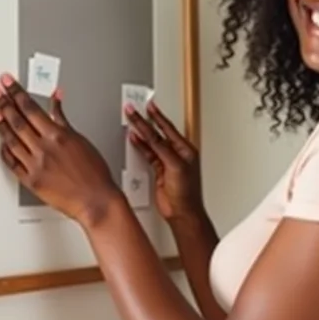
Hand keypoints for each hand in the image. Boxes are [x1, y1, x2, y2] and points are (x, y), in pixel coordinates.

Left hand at [0, 74, 120, 224]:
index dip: (16, 92)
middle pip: (18, 121)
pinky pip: (13, 163)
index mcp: (58, 136)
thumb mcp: (81, 139)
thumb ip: (63, 118)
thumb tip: (56, 99)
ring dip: (1, 125)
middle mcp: (44, 149)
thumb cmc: (94, 173)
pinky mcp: (31, 181)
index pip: (31, 108)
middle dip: (4, 102)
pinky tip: (2, 144)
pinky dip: (6, 152)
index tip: (8, 82)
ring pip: (12, 141)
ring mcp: (35, 165)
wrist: (96, 200)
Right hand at [124, 100, 202, 222]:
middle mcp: (177, 153)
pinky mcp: (159, 171)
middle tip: (134, 110)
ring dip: (141, 132)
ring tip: (131, 120)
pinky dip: (140, 146)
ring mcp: (167, 162)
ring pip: (151, 143)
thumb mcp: (175, 166)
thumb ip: (163, 150)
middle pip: (158, 133)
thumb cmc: (187, 193)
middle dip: (145, 121)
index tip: (147, 106)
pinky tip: (134, 139)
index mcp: (185, 149)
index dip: (156, 116)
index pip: (167, 128)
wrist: (182, 213)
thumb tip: (152, 137)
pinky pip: (148, 154)